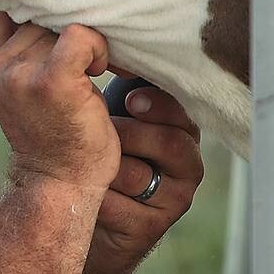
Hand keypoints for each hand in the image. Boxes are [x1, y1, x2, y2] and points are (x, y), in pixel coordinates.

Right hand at [0, 8, 119, 191]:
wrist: (58, 184)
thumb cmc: (53, 133)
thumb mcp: (25, 85)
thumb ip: (24, 48)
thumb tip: (50, 2)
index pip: (2, 3)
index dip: (33, 1)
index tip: (57, 16)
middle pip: (40, 12)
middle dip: (67, 25)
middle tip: (84, 54)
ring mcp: (21, 73)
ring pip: (62, 22)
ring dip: (86, 40)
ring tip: (91, 69)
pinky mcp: (51, 81)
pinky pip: (79, 35)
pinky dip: (97, 47)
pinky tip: (97, 70)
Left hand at [82, 85, 204, 273]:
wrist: (89, 211)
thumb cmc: (102, 152)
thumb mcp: (116, 116)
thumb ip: (124, 89)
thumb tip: (107, 46)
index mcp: (181, 130)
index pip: (182, 112)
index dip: (158, 104)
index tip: (130, 101)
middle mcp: (187, 164)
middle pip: (173, 143)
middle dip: (134, 134)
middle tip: (108, 129)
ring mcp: (174, 199)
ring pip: (142, 177)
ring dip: (110, 166)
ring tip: (89, 161)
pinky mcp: (153, 227)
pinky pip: (125, 209)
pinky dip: (100, 196)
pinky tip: (86, 190)